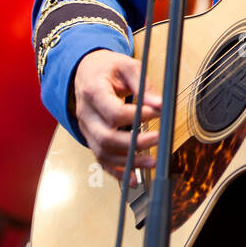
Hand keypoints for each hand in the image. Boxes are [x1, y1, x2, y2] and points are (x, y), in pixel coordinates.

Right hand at [72, 50, 161, 179]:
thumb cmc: (108, 68)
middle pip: (106, 137)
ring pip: (103, 152)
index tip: (157, 113)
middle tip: (159, 139)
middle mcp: (86, 114)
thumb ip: (143, 84)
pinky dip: (116, 172)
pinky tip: (133, 179)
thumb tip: (160, 104)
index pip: (113, 112)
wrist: (85, 72)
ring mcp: (86, 129)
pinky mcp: (91, 139)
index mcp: (93, 92)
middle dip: (134, 142)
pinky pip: (101, 160)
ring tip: (152, 162)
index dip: (137, 116)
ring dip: (128, 161)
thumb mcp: (127, 66)